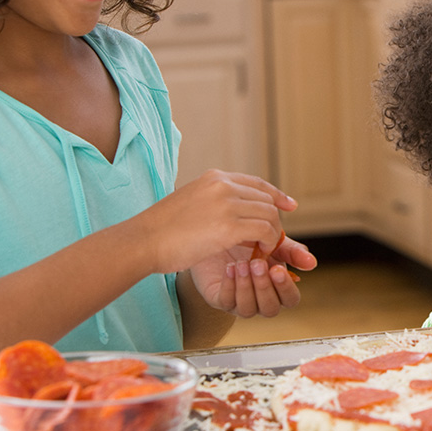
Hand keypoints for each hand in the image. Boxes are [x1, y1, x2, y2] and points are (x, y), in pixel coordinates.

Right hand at [134, 169, 296, 273]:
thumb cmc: (162, 229)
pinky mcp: (229, 226)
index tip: (289, 205)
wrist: (143, 241)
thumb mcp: (191, 202)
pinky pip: (265, 231)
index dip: (276, 194)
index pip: (256, 182)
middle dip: (273, 218)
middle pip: (266, 199)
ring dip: (271, 233)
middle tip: (269, 238)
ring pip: (269, 214)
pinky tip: (259, 253)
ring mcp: (227, 204)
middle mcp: (223, 185)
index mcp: (214, 177)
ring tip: (262, 248)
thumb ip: (213, 200)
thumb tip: (232, 209)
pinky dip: (267, 242)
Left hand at [190, 234, 317, 317]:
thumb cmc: (251, 243)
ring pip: (248, 309)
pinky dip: (229, 285)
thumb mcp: (275, 243)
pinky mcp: (220, 299)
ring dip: (246, 286)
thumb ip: (293, 252)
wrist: (220, 235)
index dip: (285, 288)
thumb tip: (313, 263)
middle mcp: (261, 301)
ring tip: (241, 263)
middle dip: (263, 287)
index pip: (290, 300)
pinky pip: (226, 302)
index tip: (277, 268)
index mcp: (278, 289)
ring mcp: (240, 303)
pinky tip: (229, 268)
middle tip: (257, 263)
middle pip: (270, 309)